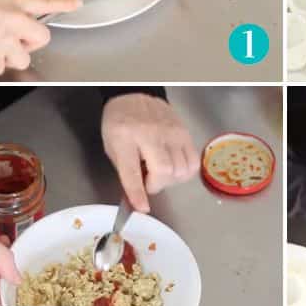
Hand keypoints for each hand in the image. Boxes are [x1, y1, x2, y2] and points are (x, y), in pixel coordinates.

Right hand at [0, 0, 80, 75]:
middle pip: (42, 40)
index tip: (76, 4)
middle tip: (14, 38)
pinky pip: (0, 68)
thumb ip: (10, 9)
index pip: (46, 3)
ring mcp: (6, 43)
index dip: (63, 3)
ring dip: (11, 56)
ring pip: (22, 60)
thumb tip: (15, 21)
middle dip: (30, 42)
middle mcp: (16, 22)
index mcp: (16, 2)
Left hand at [102, 93, 198, 210]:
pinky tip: (174, 167)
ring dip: (170, 179)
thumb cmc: (119, 124)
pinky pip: (193, 162)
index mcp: (125, 138)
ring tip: (160, 171)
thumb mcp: (113, 147)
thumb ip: (126, 172)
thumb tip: (139, 199)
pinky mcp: (184, 132)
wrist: (133, 97)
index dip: (138, 193)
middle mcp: (150, 133)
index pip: (132, 171)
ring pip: (181, 170)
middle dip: (156, 185)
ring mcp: (171, 132)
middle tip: (149, 181)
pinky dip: (184, 172)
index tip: (142, 208)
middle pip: (164, 171)